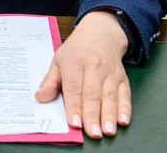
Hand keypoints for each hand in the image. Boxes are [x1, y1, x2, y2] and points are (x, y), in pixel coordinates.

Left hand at [35, 10, 130, 138]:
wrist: (101, 33)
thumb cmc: (76, 50)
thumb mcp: (58, 60)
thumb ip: (50, 81)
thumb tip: (40, 97)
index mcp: (74, 62)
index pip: (73, 87)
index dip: (74, 105)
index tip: (74, 122)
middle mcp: (94, 67)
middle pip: (93, 94)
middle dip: (92, 115)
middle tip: (92, 133)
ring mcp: (110, 72)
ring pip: (110, 96)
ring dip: (109, 115)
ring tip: (107, 131)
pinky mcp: (123, 78)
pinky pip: (125, 94)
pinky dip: (125, 108)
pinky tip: (122, 121)